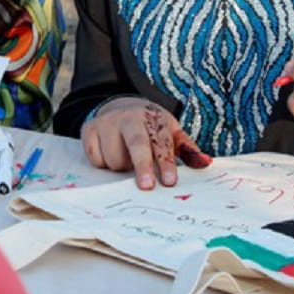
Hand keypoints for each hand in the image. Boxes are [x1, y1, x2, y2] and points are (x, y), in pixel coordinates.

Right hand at [82, 97, 211, 189]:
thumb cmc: (150, 127)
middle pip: (136, 144)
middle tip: (146, 186)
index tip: (169, 182)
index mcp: (152, 118)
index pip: (161, 143)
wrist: (119, 107)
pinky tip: (109, 154)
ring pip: (113, 158)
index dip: (166, 163)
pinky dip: (103, 163)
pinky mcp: (88, 129)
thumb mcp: (170, 132)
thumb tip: (205, 163)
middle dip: (142, 165)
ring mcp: (106, 122)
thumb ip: (187, 149)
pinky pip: (95, 158)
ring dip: (121, 168)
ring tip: (127, 160)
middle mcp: (129, 117)